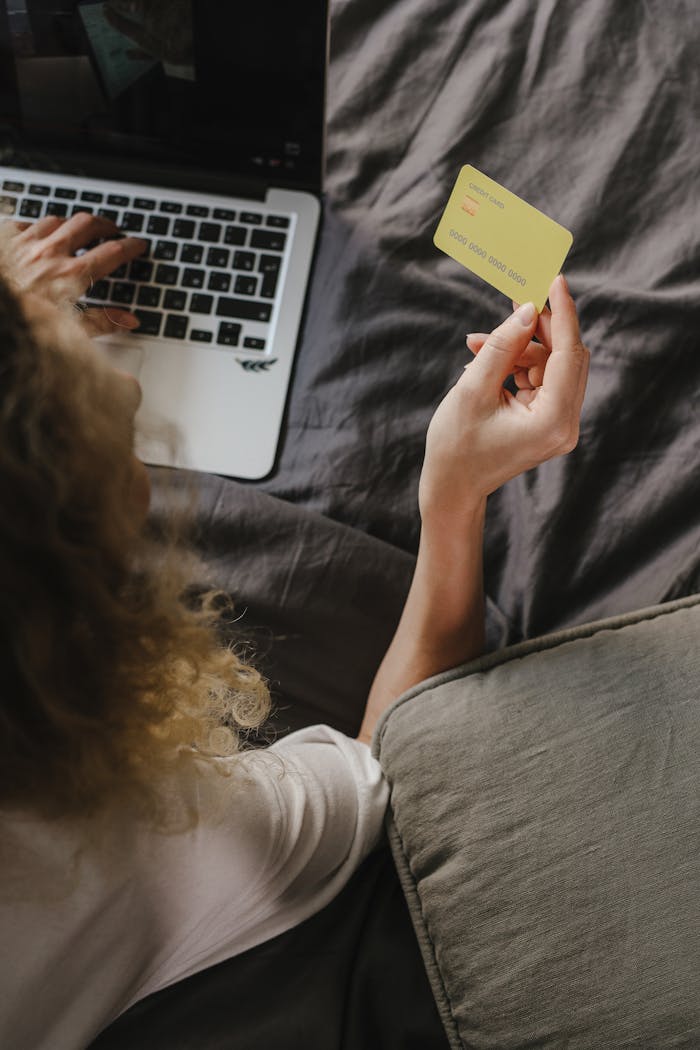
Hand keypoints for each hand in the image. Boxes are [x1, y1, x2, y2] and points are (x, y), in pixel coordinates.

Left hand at [0, 213, 147, 335]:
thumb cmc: (26, 324)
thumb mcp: (70, 331)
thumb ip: (103, 322)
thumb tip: (128, 321)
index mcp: (72, 275)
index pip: (112, 252)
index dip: (130, 246)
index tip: (138, 245)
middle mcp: (51, 253)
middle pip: (87, 224)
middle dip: (104, 225)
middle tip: (113, 230)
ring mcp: (27, 243)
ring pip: (57, 220)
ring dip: (72, 223)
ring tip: (79, 229)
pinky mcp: (7, 241)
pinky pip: (26, 224)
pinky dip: (37, 226)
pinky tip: (40, 233)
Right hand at [419, 274, 588, 529]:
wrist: (452, 487)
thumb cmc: (456, 445)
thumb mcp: (473, 388)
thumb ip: (503, 345)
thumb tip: (528, 309)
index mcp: (553, 420)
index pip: (569, 354)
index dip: (563, 314)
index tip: (555, 280)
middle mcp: (566, 424)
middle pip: (567, 357)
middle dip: (539, 328)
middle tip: (515, 301)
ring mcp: (559, 425)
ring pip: (551, 365)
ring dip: (519, 348)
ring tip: (478, 344)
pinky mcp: (549, 422)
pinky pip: (541, 379)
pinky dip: (517, 364)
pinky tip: (486, 360)